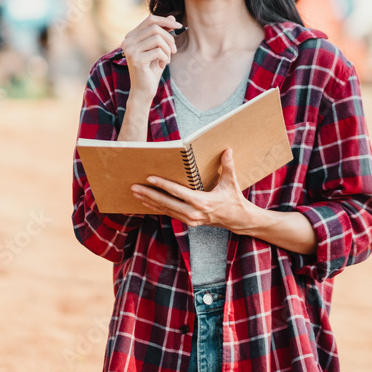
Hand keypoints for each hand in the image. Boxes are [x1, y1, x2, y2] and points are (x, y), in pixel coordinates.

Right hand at [120, 13, 179, 101]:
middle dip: (169, 38)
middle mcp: (128, 41)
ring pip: (157, 38)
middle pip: (155, 28)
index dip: (166, 21)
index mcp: (131, 36)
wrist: (143, 91)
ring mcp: (130, 50)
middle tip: (174, 50)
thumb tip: (172, 16)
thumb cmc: (151, 69)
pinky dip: (165, 58)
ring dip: (167, 49)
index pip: (150, 19)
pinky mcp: (136, 59)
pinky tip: (162, 65)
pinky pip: (158, 51)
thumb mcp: (159, 48)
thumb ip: (163, 33)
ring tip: (167, 59)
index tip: (179, 26)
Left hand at [130, 148, 255, 232]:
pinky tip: (146, 201)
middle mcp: (193, 213)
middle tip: (134, 187)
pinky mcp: (188, 221)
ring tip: (135, 193)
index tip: (149, 178)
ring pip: (165, 209)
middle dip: (149, 194)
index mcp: (202, 202)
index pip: (178, 192)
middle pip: (166, 203)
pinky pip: (169, 213)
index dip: (162, 185)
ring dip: (149, 201)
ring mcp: (190, 219)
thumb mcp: (231, 183)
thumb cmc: (233, 200)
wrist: (237, 220)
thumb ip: (228, 166)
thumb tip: (228, 150)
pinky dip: (157, 207)